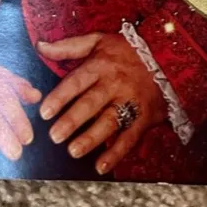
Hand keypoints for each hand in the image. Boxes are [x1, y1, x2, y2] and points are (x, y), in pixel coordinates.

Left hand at [37, 33, 166, 175]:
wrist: (165, 56)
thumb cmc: (125, 50)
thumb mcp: (97, 40)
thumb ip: (68, 46)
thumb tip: (40, 46)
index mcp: (100, 65)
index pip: (76, 82)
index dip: (60, 97)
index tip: (44, 112)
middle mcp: (114, 84)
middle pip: (91, 104)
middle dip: (72, 120)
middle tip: (55, 136)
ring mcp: (130, 101)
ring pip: (109, 122)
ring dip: (91, 138)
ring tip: (73, 151)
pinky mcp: (143, 117)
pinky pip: (129, 137)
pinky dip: (116, 153)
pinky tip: (101, 166)